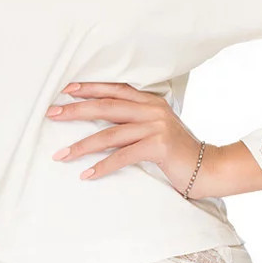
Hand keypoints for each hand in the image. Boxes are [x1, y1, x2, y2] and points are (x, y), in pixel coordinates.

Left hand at [45, 82, 261, 198]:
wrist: (208, 168)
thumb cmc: (177, 153)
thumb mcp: (156, 130)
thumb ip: (135, 122)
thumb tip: (102, 126)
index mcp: (151, 102)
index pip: (115, 90)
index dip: (90, 88)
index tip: (66, 91)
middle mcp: (152, 110)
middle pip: (106, 107)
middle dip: (76, 110)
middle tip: (52, 114)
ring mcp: (156, 127)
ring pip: (110, 134)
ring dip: (82, 145)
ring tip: (61, 154)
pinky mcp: (158, 146)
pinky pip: (123, 156)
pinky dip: (103, 166)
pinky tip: (86, 174)